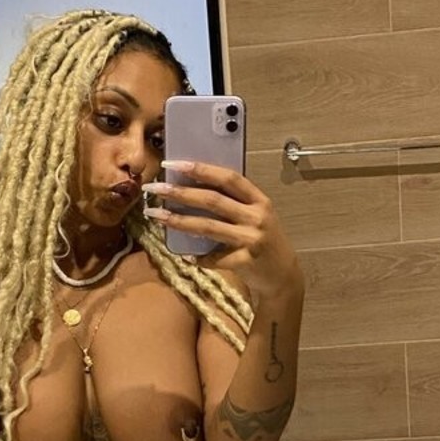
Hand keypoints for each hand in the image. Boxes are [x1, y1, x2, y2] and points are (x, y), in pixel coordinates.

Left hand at [144, 161, 302, 301]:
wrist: (284, 276)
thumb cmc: (263, 241)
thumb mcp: (255, 216)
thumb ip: (233, 203)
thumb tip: (191, 189)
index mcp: (259, 199)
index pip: (228, 178)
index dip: (201, 169)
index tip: (174, 164)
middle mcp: (257, 216)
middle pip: (212, 200)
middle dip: (180, 192)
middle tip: (155, 189)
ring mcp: (252, 239)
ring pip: (208, 226)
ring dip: (178, 221)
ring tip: (156, 215)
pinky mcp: (246, 261)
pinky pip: (213, 258)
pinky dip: (197, 257)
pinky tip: (186, 256)